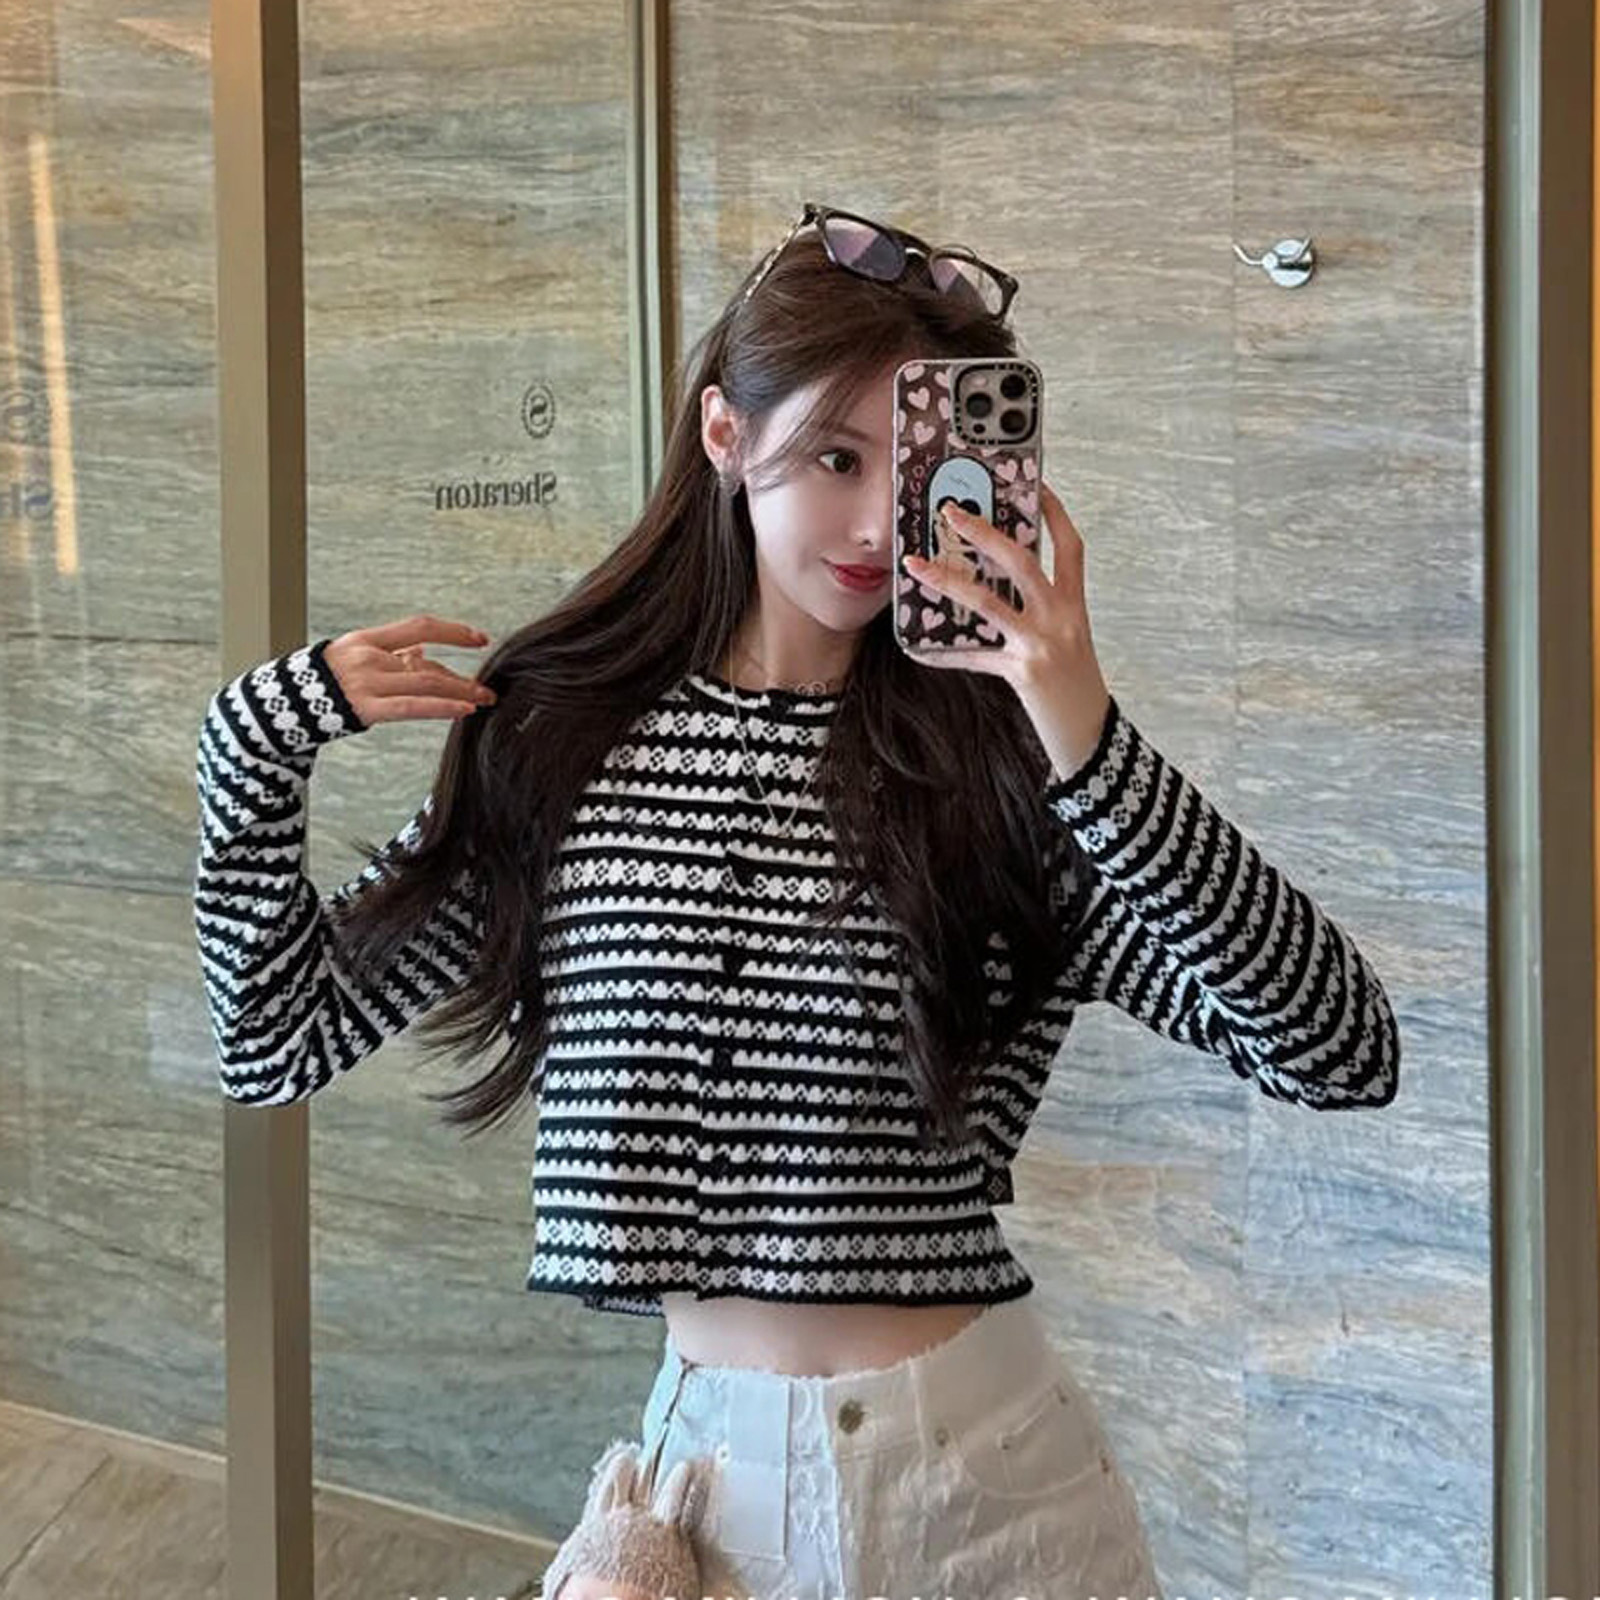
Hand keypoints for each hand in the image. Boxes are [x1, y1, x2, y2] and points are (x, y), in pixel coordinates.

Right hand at [323, 614, 497, 726]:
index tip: (480, 639)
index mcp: (367, 639)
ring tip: (483, 700)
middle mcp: (369, 656)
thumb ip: (391, 655)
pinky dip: (443, 707)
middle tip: (488, 688)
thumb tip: (422, 652)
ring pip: (426, 682)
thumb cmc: (320, 683)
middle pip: (428, 663)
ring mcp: (367, 682)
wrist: (280, 705)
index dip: (453, 631)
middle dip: (463, 678)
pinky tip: (464, 710)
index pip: (420, 626)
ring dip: (461, 692)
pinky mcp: (366, 708)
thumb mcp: (355, 658)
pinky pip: (412, 707)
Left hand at [901, 481, 1113, 777]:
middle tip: (950, 513)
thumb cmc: (1074, 682)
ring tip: (916, 565)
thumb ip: (1039, 609)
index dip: (1053, 513)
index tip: (1034, 485)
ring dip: (948, 580)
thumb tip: (994, 584)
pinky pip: (973, 657)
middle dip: (984, 533)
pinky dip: (944, 653)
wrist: (1089, 732)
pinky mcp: (1021, 672)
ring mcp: (1040, 643)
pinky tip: (919, 649)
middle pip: (1021, 561)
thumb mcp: (1067, 637)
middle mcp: (1060, 617)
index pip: (1069, 546)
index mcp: (1073, 603)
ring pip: (988, 601)